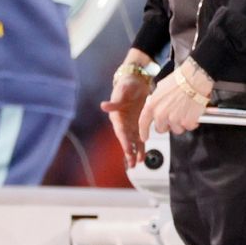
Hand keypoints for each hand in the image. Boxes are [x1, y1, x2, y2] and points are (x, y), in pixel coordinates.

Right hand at [100, 52, 155, 169]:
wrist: (136, 80)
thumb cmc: (128, 84)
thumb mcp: (123, 90)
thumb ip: (115, 100)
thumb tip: (103, 106)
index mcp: (117, 116)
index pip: (121, 131)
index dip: (124, 141)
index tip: (128, 150)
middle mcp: (122, 122)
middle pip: (125, 140)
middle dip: (129, 151)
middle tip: (132, 163)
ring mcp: (130, 124)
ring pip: (132, 141)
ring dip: (134, 152)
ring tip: (136, 164)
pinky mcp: (137, 124)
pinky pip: (139, 137)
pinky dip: (140, 147)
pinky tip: (142, 156)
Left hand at [139, 59, 214, 141]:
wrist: (195, 79)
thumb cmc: (180, 80)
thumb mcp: (161, 88)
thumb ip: (157, 101)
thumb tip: (158, 105)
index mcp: (152, 105)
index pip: (143, 122)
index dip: (143, 132)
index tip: (145, 137)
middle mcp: (160, 114)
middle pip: (161, 129)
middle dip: (167, 125)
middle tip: (175, 117)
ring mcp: (173, 119)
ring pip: (176, 130)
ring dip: (181, 123)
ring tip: (186, 111)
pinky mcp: (186, 122)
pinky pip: (189, 127)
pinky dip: (192, 122)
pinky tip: (194, 113)